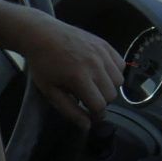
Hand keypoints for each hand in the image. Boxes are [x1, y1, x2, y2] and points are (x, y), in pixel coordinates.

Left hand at [0, 0, 125, 128]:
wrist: (41, 34)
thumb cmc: (42, 64)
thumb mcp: (50, 91)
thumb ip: (69, 110)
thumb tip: (87, 126)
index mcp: (79, 77)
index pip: (100, 105)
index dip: (96, 115)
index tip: (91, 116)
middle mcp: (95, 65)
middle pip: (112, 95)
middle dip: (102, 102)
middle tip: (88, 98)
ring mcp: (102, 53)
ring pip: (119, 81)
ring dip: (109, 88)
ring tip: (93, 85)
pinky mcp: (105, 45)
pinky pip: (120, 65)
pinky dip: (114, 72)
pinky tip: (100, 72)